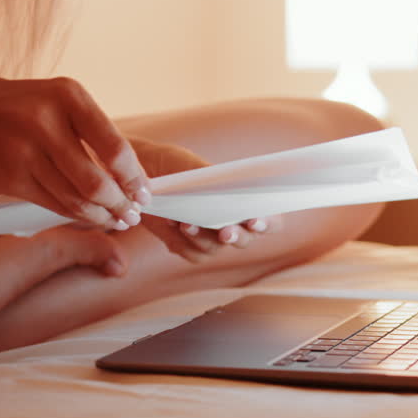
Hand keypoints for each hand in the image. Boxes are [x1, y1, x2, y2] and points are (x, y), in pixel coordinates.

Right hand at [0, 76, 151, 229]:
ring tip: (117, 220)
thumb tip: (131, 175)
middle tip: (133, 214)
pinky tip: (91, 218)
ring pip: (76, 198)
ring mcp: (25, 153)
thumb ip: (91, 130)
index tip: (146, 193)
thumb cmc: (16, 106)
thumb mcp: (55, 100)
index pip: (115, 147)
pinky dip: (77, 215)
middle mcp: (45, 123)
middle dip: (121, 203)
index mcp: (67, 96)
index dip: (134, 177)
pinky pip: (53, 204)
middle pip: (97, 181)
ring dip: (102, 215)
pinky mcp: (10, 178)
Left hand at [130, 137, 276, 261]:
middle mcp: (233, 225)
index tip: (255, 221)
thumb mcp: (195, 166)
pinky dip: (182, 239)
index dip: (268, 224)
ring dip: (202, 237)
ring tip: (186, 223)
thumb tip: (229, 188)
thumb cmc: (178, 165)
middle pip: (244, 240)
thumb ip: (213, 180)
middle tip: (226, 231)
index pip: (271, 221)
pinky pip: (192, 252)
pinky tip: (172, 222)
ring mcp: (212, 239)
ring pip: (215, 249)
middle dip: (236, 236)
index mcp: (246, 204)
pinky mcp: (189, 247)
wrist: (146, 170)